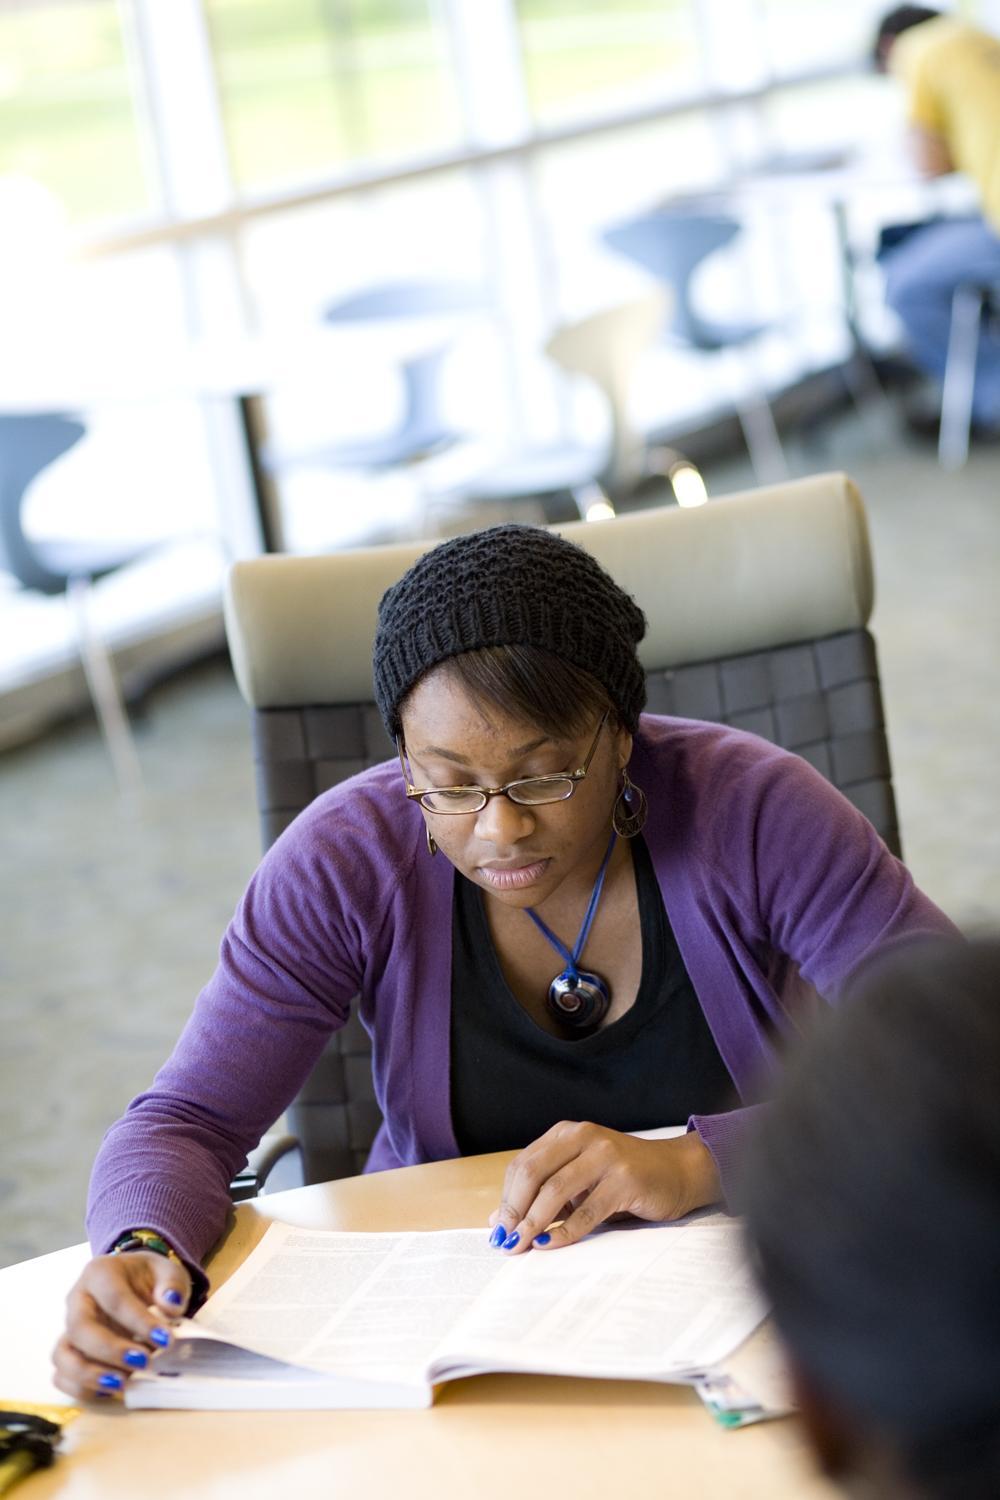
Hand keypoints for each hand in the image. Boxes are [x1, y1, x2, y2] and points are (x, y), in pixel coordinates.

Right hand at [52, 1251, 191, 1401]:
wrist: (135, 1284)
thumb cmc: (149, 1279)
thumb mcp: (167, 1272)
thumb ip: (172, 1285)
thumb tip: (171, 1306)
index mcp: (100, 1273)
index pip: (114, 1297)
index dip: (138, 1321)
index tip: (165, 1339)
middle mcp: (77, 1300)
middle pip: (80, 1328)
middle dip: (111, 1350)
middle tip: (144, 1362)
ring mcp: (69, 1328)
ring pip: (63, 1355)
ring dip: (90, 1374)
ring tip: (123, 1383)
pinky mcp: (68, 1353)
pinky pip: (62, 1376)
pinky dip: (81, 1388)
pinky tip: (110, 1390)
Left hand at [488, 1122, 720, 1254]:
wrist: (677, 1171)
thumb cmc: (623, 1178)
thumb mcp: (580, 1180)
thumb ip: (543, 1194)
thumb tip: (498, 1220)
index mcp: (567, 1133)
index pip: (523, 1164)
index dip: (506, 1198)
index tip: (497, 1229)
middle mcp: (584, 1137)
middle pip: (534, 1172)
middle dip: (514, 1210)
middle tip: (505, 1240)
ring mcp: (605, 1156)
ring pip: (556, 1190)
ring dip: (534, 1222)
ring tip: (522, 1245)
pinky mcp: (626, 1179)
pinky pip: (587, 1210)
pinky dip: (565, 1231)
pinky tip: (550, 1244)